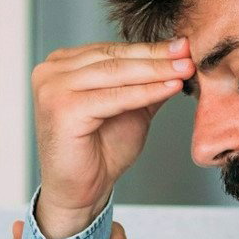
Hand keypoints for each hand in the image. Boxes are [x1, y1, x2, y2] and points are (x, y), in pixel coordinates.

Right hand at [31, 38, 192, 238]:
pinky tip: (170, 88)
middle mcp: (50, 72)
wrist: (80, 192)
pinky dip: (145, 92)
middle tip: (188, 53)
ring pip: (115, 73)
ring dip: (155, 71)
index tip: (183, 46)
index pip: (111, 51)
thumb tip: (178, 57)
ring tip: (185, 69)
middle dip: (156, 57)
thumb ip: (145, 82)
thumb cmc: (99, 153)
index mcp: (60, 66)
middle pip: (113, 58)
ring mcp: (52, 89)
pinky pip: (114, 97)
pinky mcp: (62, 109)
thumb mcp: (129, 108)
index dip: (149, 49)